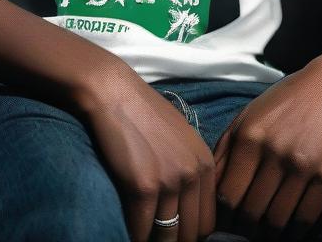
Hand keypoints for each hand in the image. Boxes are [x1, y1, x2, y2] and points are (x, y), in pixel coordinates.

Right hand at [79, 67, 216, 241]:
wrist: (113, 93)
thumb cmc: (142, 112)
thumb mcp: (181, 137)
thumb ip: (190, 169)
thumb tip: (187, 208)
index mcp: (205, 164)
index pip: (209, 222)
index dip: (190, 233)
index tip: (174, 233)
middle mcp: (193, 174)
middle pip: (192, 234)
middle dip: (174, 240)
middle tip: (158, 238)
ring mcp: (170, 182)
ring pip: (168, 237)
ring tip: (145, 238)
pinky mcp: (143, 187)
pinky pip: (141, 231)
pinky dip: (134, 237)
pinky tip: (129, 233)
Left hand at [213, 47, 321, 240]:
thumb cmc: (289, 99)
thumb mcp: (250, 114)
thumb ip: (227, 148)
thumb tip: (209, 187)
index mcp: (249, 135)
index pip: (227, 194)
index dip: (223, 215)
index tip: (226, 221)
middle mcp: (274, 151)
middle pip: (251, 211)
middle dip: (245, 226)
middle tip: (246, 229)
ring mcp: (304, 165)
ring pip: (277, 220)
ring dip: (269, 232)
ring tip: (267, 230)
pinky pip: (306, 218)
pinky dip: (296, 230)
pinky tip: (291, 227)